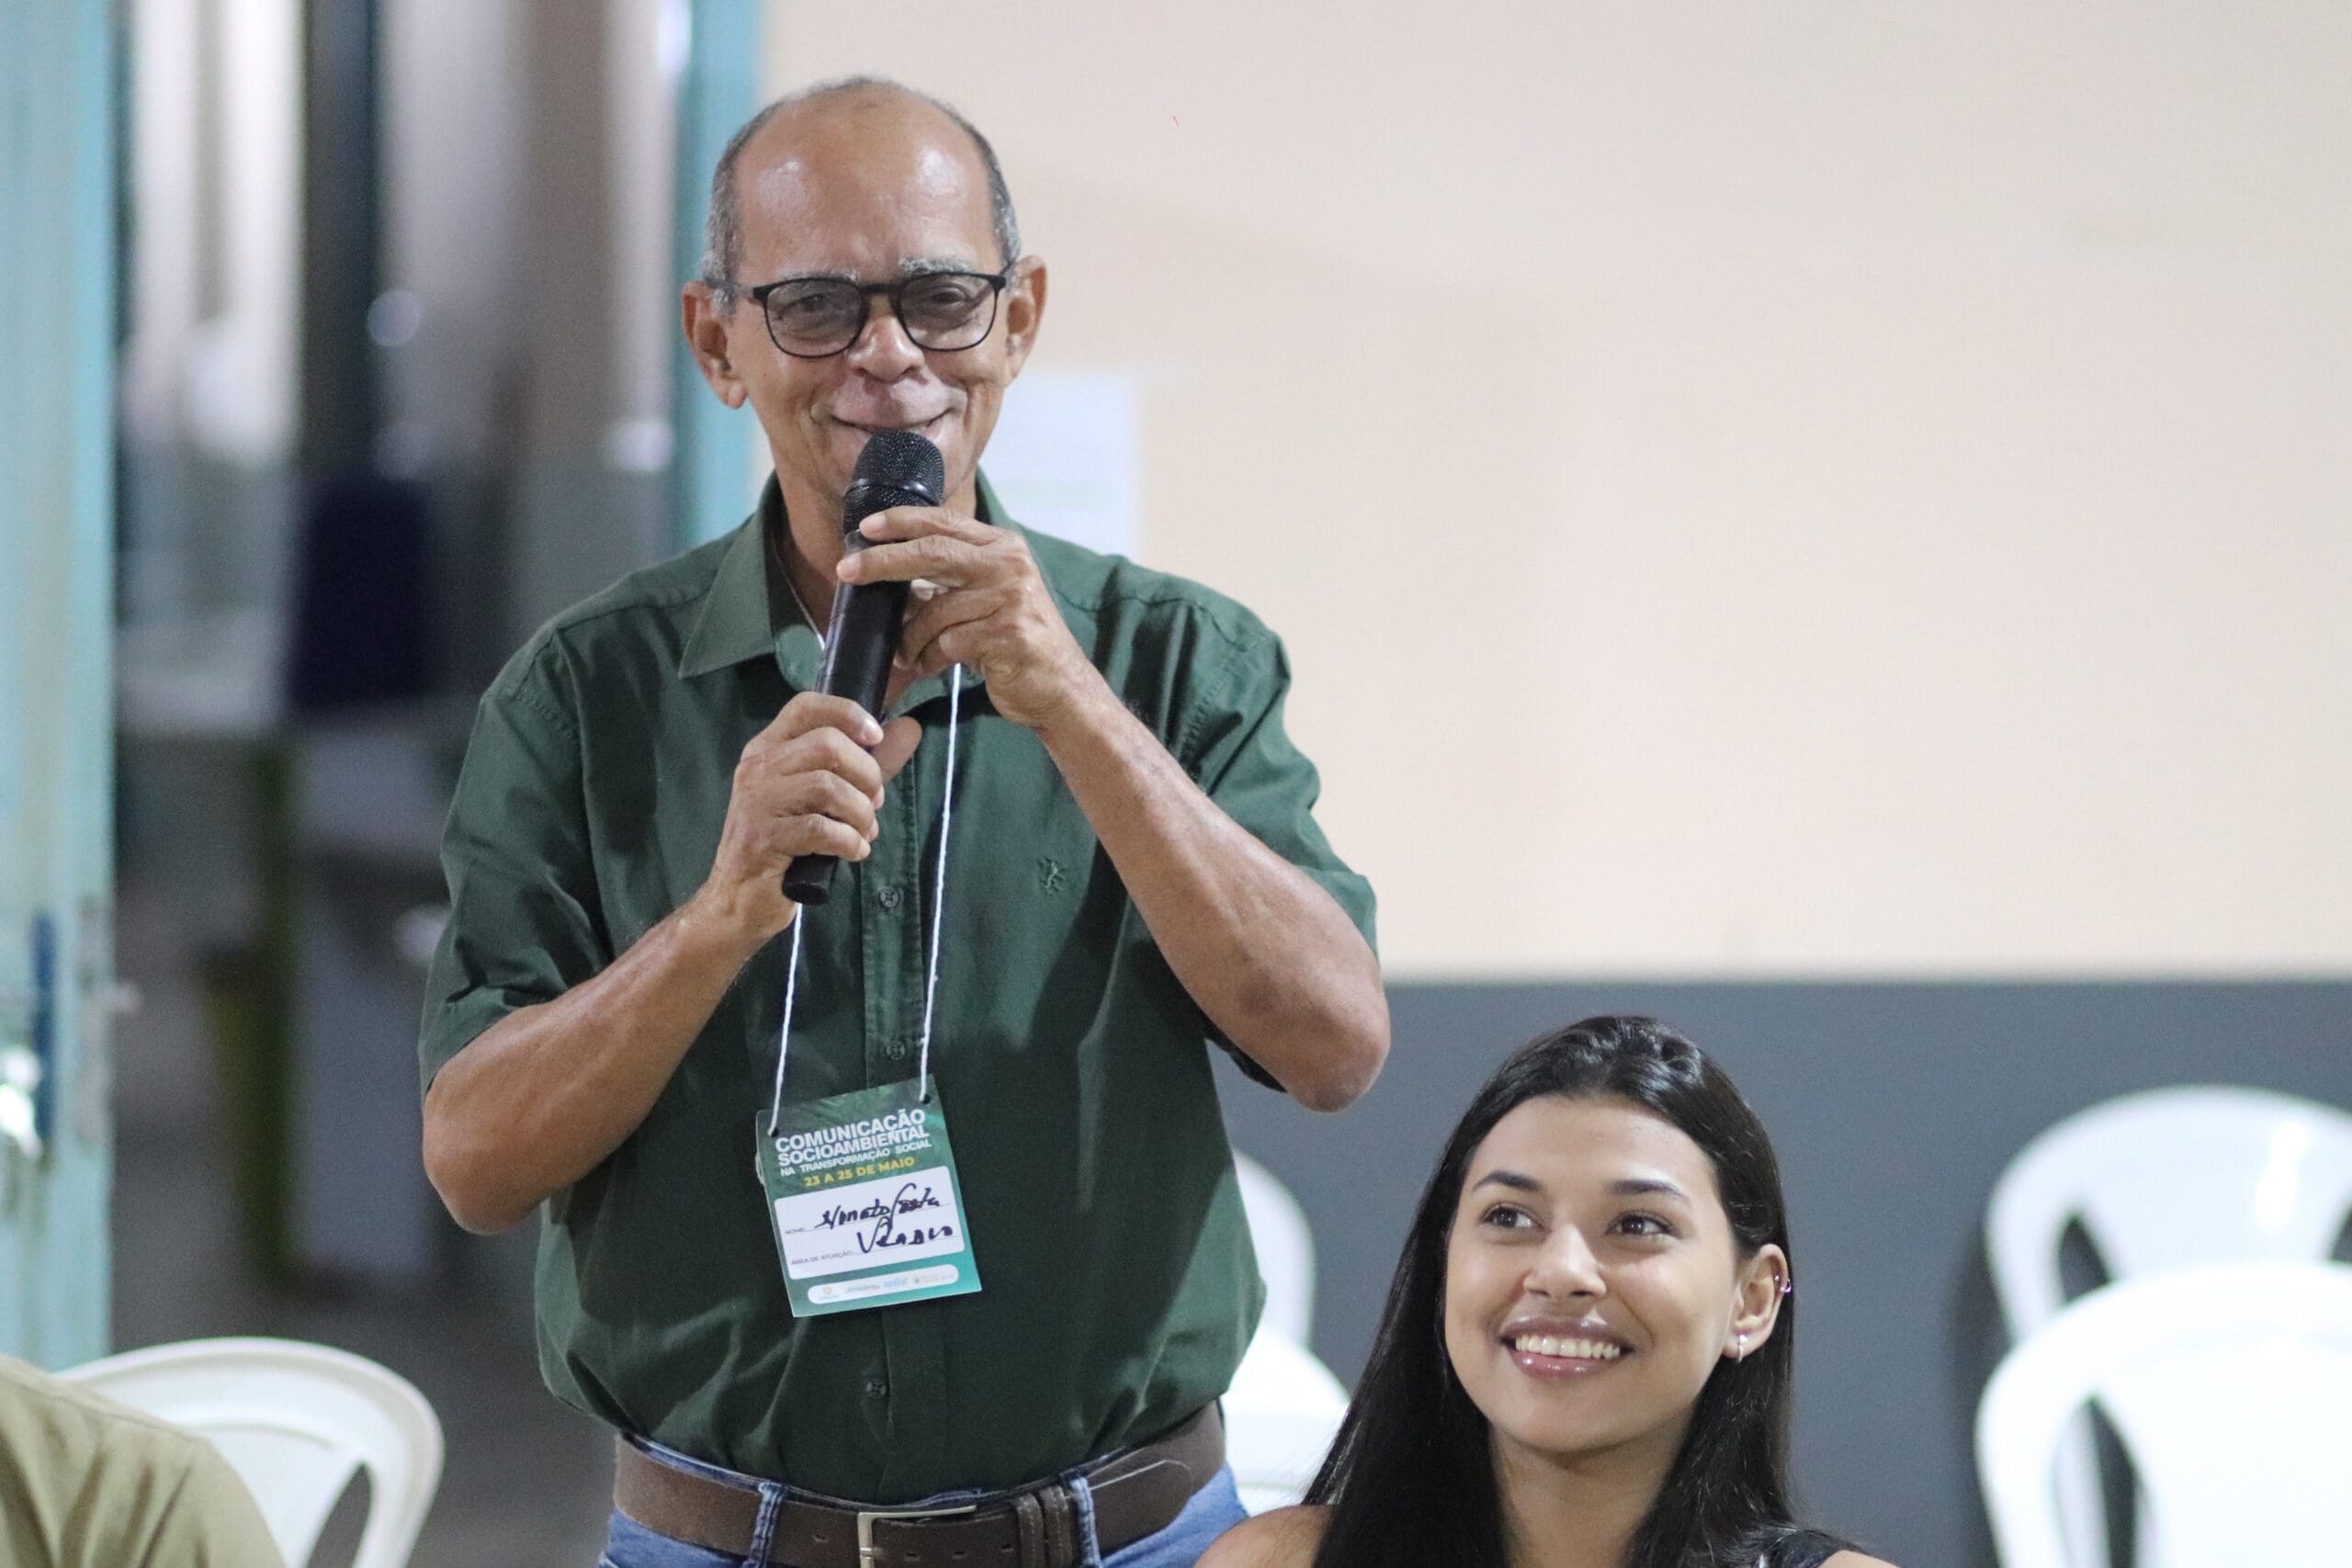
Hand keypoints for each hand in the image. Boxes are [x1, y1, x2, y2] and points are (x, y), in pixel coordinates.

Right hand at [695, 693, 922, 943]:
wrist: (739, 900)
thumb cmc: (787, 844)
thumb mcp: (826, 797)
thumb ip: (867, 763)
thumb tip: (911, 728)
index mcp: (768, 748)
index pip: (806, 706)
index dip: (847, 713)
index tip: (876, 737)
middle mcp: (758, 768)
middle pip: (827, 745)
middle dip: (866, 774)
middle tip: (874, 802)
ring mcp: (757, 802)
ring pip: (827, 787)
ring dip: (861, 813)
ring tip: (863, 831)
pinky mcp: (763, 839)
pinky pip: (821, 829)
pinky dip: (850, 841)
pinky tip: (853, 852)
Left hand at [838, 508, 1105, 731]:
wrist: (1060, 688)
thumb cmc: (1016, 643)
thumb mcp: (988, 598)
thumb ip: (950, 579)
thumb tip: (889, 572)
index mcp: (1003, 547)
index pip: (943, 523)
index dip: (901, 522)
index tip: (865, 527)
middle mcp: (1009, 564)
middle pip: (931, 553)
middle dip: (882, 561)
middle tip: (846, 571)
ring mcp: (1011, 598)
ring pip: (933, 610)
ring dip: (909, 637)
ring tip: (905, 654)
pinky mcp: (1007, 634)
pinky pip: (946, 643)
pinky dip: (928, 658)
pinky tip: (927, 667)